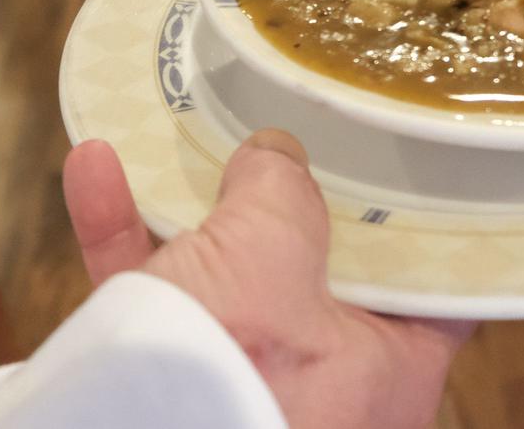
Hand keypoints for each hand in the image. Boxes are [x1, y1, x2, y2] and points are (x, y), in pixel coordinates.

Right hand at [65, 130, 472, 428]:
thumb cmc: (231, 374)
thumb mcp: (270, 256)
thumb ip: (283, 191)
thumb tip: (275, 154)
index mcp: (390, 367)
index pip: (428, 284)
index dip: (410, 218)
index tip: (393, 159)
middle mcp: (329, 385)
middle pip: (317, 271)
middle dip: (285, 203)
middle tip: (277, 132)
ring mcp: (249, 385)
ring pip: (227, 281)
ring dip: (190, 207)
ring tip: (179, 136)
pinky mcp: (175, 390)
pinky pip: (156, 305)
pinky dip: (126, 240)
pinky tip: (95, 171)